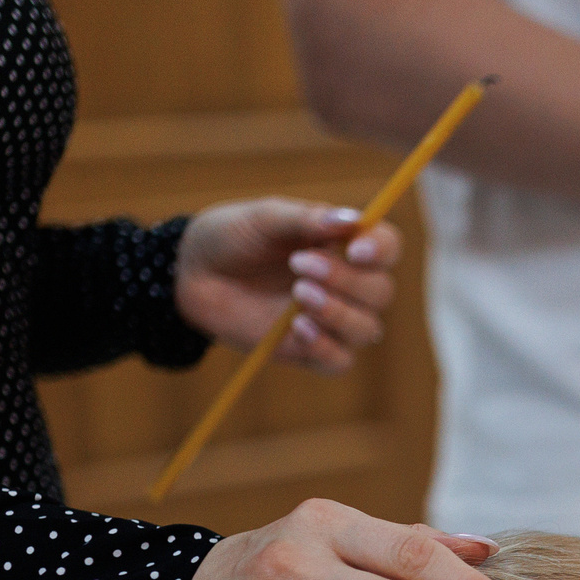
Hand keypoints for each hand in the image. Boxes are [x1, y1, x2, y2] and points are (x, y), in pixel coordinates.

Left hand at [175, 198, 403, 372]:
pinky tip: (297, 327)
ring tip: (297, 295)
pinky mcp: (309, 352)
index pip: (387, 247)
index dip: (382, 250)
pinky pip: (339, 361)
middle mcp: (347, 284)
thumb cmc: (232, 237)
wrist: (192, 274)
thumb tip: (355, 220)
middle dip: (348, 281)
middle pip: (380, 292)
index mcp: (343, 244)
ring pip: (367, 329)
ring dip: (338, 313)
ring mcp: (331, 320)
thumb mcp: (265, 218)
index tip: (356, 249)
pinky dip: (325, 347)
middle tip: (300, 265)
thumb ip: (308, 219)